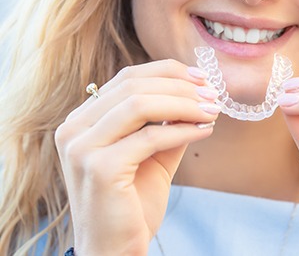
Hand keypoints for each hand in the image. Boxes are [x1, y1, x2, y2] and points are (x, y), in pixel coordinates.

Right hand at [55, 60, 219, 255]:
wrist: (115, 251)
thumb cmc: (133, 201)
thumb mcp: (153, 151)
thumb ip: (168, 121)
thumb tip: (199, 92)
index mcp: (83, 119)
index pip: (128, 77)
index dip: (168, 71)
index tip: (202, 77)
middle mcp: (74, 128)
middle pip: (134, 85)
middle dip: (180, 86)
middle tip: (213, 94)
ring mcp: (81, 148)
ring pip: (140, 104)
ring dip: (184, 103)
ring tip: (212, 110)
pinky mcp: (99, 168)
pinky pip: (150, 136)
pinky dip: (183, 129)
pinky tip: (205, 131)